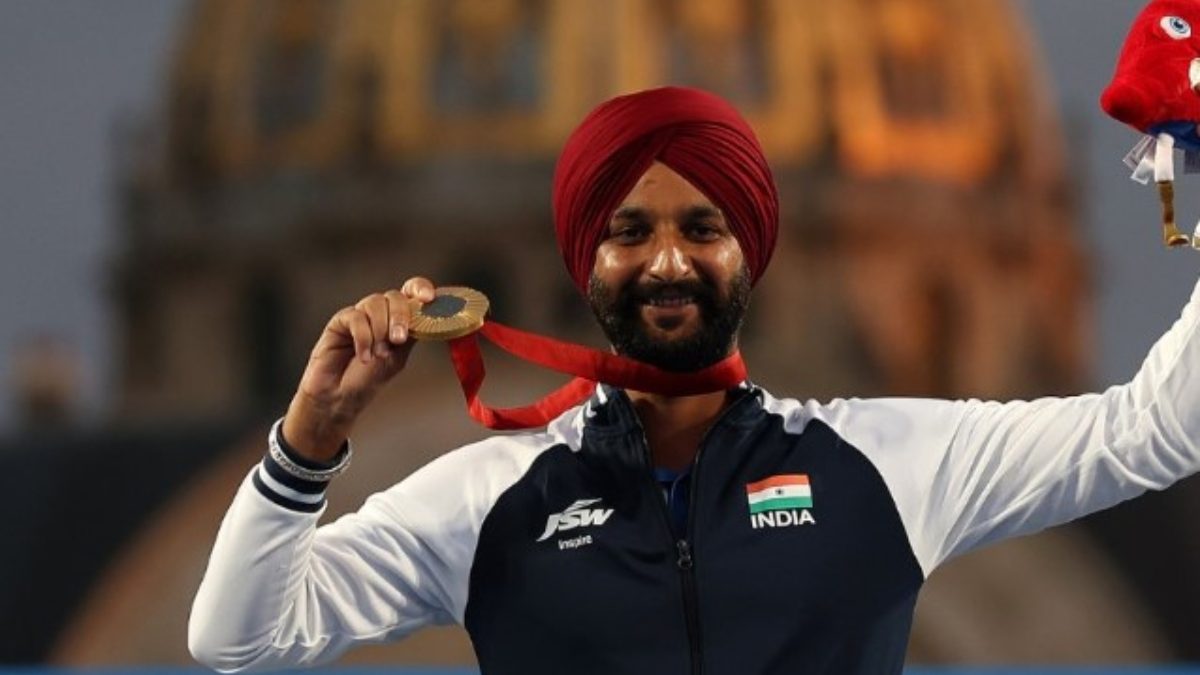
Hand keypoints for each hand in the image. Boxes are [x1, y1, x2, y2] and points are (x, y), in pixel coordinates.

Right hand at [281, 276, 435, 461]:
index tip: (429, 298)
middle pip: (395, 296)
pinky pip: (355, 317)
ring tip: (379, 353)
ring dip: (380, 329)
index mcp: (398, 319)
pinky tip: (364, 356)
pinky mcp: (340, 321)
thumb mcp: (398, 357)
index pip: (411, 292)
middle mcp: (380, 313)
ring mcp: (360, 315)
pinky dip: (363, 338)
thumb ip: (411, 335)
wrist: (340, 397)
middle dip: (399, 316)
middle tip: (398, 339)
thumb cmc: (368, 379)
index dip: (420, 288)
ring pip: (375, 303)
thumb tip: (428, 318)